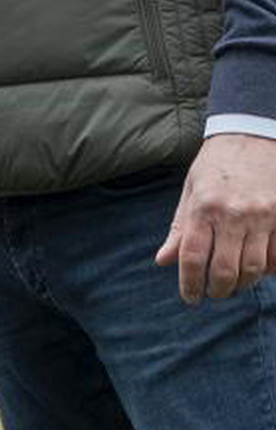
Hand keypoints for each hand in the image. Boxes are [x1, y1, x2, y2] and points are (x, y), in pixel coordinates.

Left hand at [154, 134, 275, 302]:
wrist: (254, 132)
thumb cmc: (217, 163)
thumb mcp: (191, 190)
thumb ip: (180, 228)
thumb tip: (163, 261)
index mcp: (204, 207)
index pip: (193, 257)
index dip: (190, 284)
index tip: (191, 297)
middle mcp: (234, 214)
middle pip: (226, 270)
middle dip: (218, 290)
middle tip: (213, 293)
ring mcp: (263, 216)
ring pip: (254, 268)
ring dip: (242, 284)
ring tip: (233, 284)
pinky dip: (267, 268)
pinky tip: (256, 269)